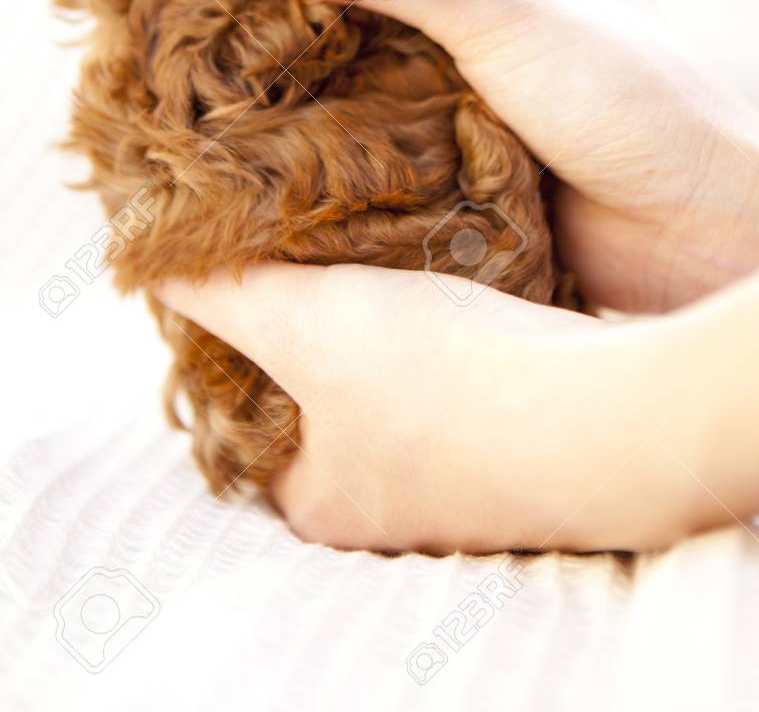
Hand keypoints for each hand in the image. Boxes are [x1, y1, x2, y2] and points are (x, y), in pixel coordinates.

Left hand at [155, 259, 661, 552]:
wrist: (604, 415)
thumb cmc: (438, 377)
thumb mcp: (305, 319)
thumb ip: (222, 292)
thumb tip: (146, 260)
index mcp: (319, 499)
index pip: (250, 415)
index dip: (243, 337)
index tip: (254, 273)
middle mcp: (388, 510)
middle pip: (328, 404)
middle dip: (325, 332)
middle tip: (323, 255)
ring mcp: (464, 486)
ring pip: (403, 393)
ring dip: (397, 331)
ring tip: (392, 256)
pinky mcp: (526, 449)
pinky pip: (466, 386)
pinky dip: (457, 338)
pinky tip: (466, 285)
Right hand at [253, 0, 758, 310]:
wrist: (686, 225)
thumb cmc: (621, 92)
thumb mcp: (505, 11)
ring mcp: (507, 64)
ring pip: (415, 30)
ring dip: (354, 27)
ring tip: (255, 5)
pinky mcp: (487, 130)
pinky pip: (414, 100)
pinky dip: (366, 94)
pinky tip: (296, 90)